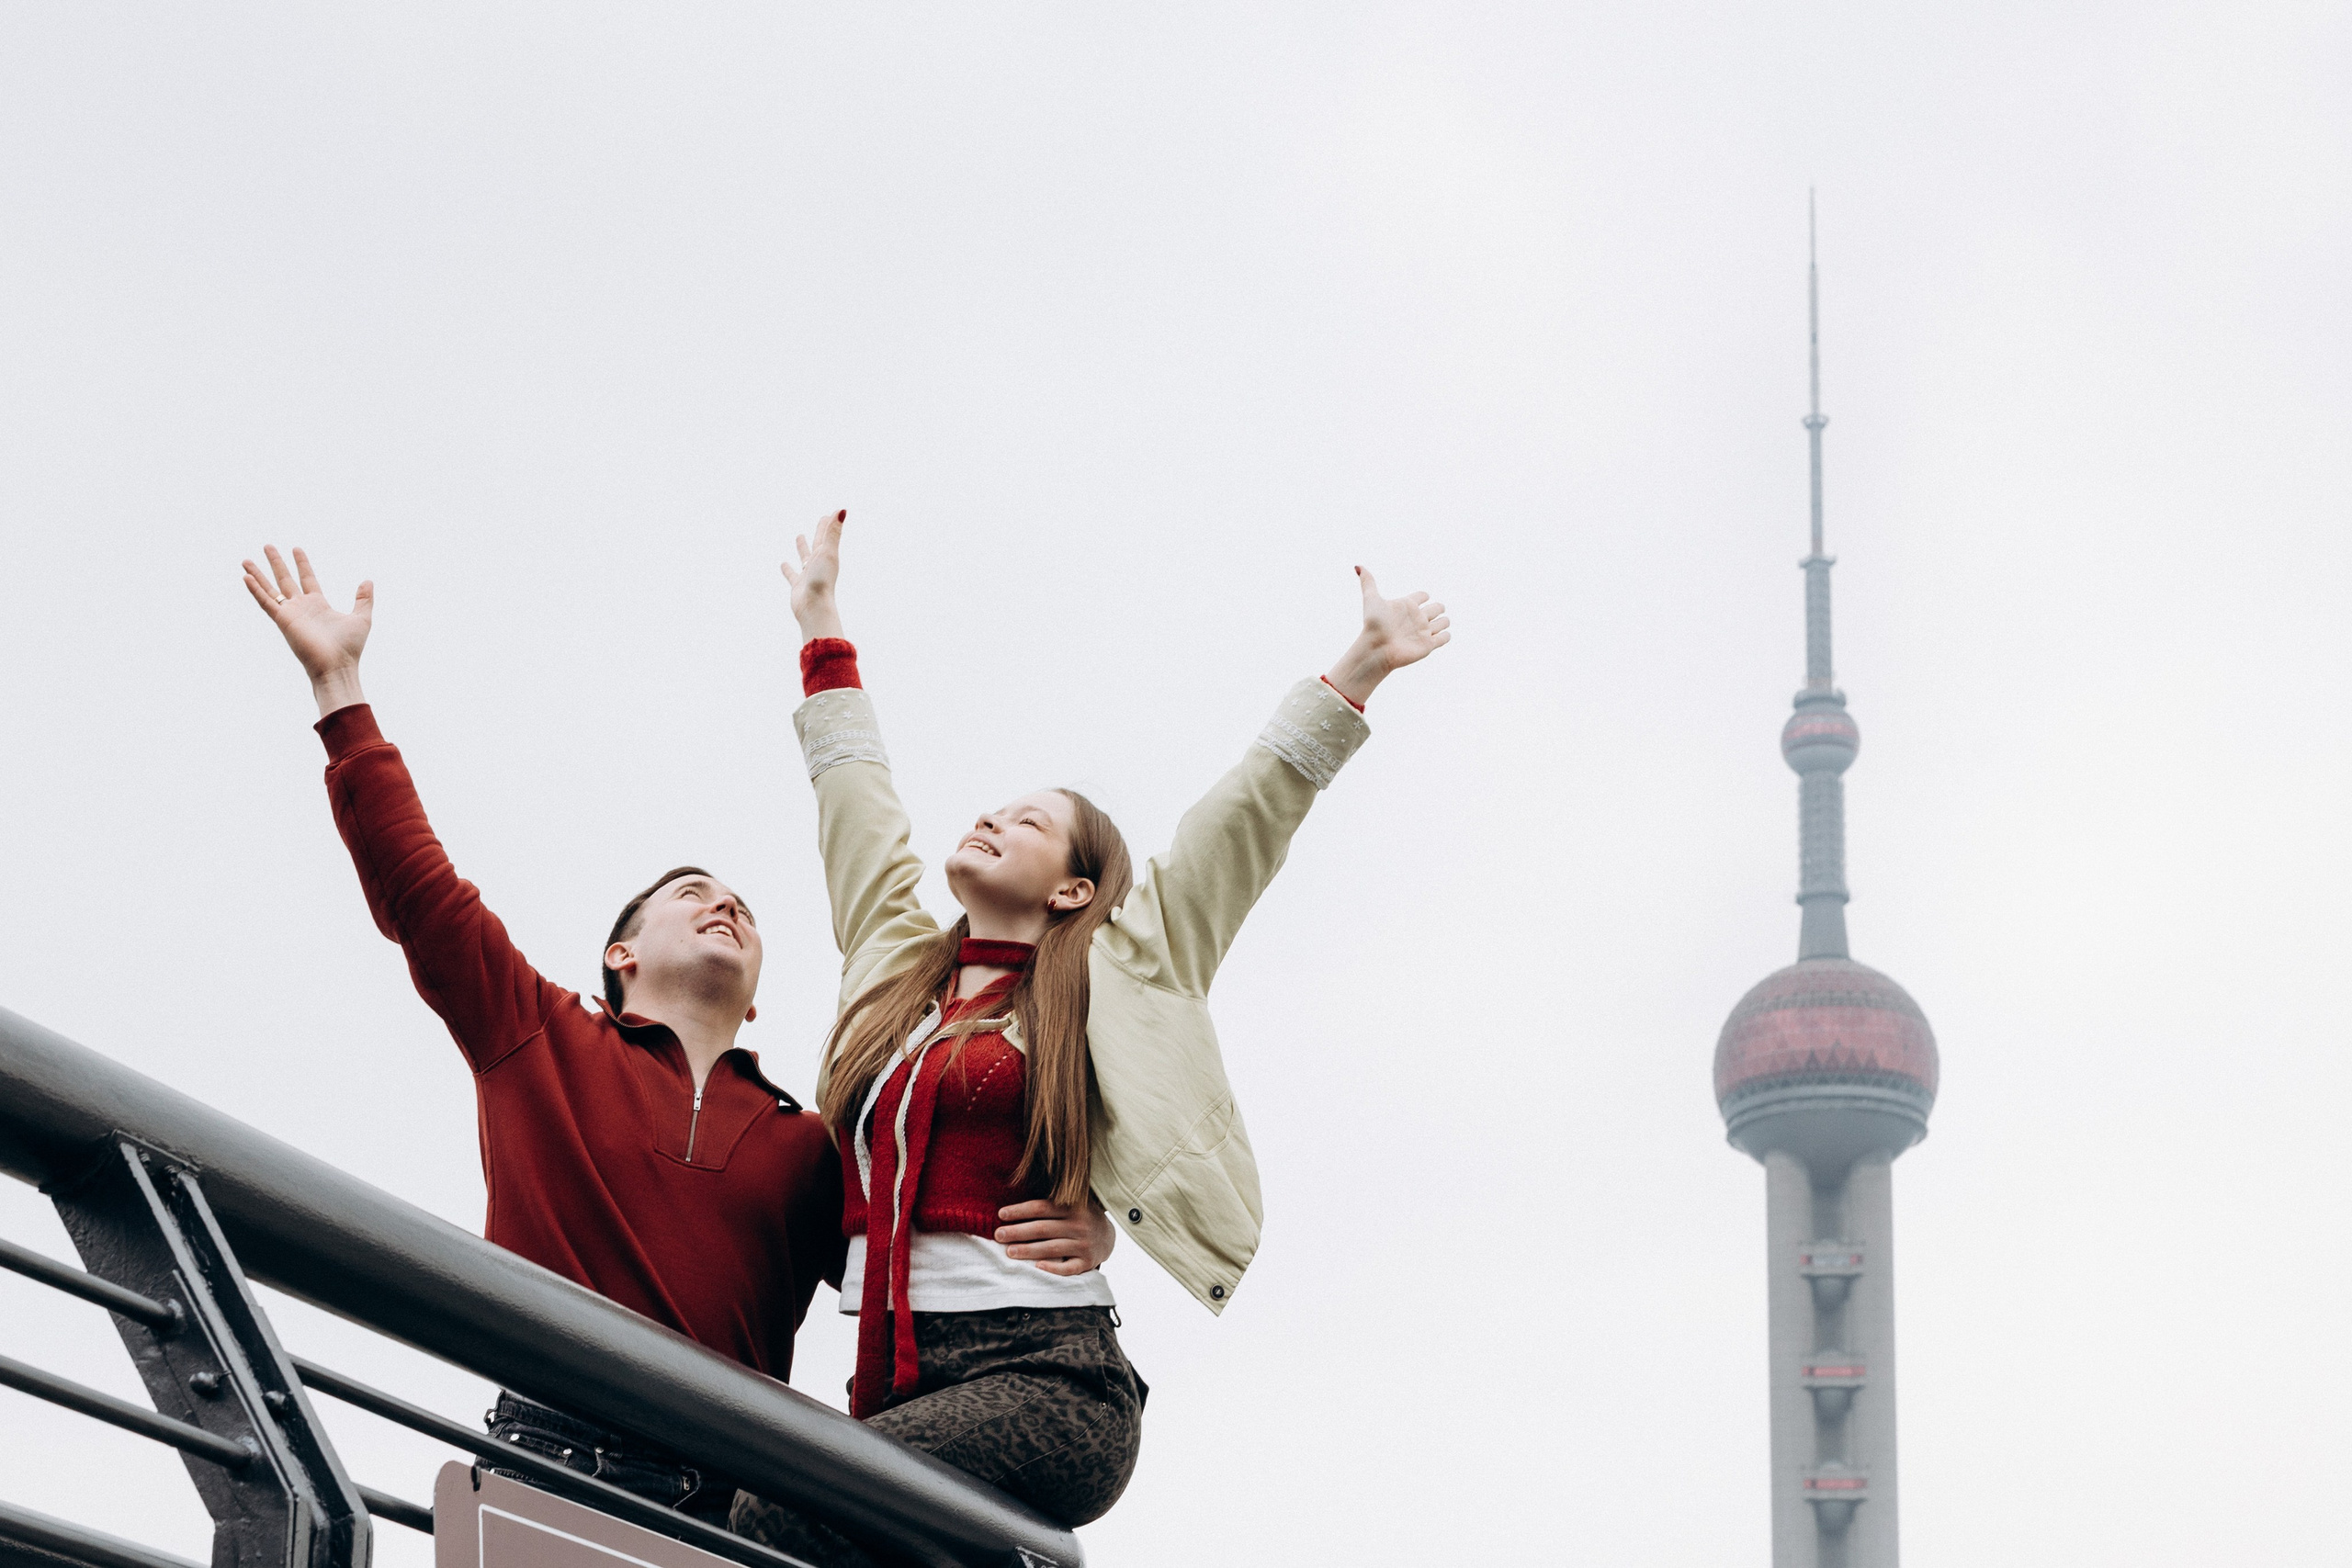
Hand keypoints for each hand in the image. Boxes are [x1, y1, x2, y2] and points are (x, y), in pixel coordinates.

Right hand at [242, 546, 372, 716]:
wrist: (337, 666)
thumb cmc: (349, 647)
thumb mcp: (361, 617)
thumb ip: (363, 599)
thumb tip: (368, 581)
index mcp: (319, 605)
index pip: (307, 579)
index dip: (302, 564)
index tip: (296, 549)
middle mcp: (302, 608)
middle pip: (285, 579)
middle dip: (276, 563)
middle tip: (267, 546)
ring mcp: (290, 614)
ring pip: (271, 589)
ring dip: (258, 574)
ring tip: (246, 560)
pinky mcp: (283, 621)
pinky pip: (266, 602)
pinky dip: (256, 590)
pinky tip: (246, 578)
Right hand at [782, 509, 846, 642]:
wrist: (814, 606)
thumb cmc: (823, 579)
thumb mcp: (828, 551)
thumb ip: (833, 532)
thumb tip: (842, 509)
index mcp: (827, 555)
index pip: (828, 535)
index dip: (829, 523)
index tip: (831, 513)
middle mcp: (819, 564)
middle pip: (819, 543)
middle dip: (820, 531)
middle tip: (822, 519)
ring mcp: (809, 574)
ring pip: (805, 557)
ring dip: (803, 547)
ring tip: (799, 536)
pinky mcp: (798, 585)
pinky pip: (792, 574)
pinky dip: (788, 568)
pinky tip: (783, 564)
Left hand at [995, 1196, 1116, 1277]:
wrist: (1107, 1235)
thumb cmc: (1078, 1216)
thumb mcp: (1070, 1203)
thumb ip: (1049, 1203)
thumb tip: (1013, 1206)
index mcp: (1073, 1207)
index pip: (1041, 1207)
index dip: (1020, 1211)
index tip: (1001, 1214)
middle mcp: (1079, 1225)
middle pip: (1043, 1228)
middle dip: (1018, 1232)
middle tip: (999, 1235)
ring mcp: (1084, 1244)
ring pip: (1052, 1248)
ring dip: (1028, 1250)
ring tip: (1009, 1252)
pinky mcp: (1087, 1262)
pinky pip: (1068, 1268)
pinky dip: (1053, 1268)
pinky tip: (1037, 1268)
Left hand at [1323, 566, 1450, 705]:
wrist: (1377, 648)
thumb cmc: (1373, 625)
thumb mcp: (1371, 599)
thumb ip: (1368, 582)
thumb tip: (1357, 566)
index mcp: (1407, 605)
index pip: (1422, 596)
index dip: (1424, 595)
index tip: (1422, 597)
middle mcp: (1416, 618)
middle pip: (1436, 608)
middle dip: (1438, 607)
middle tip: (1432, 611)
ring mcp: (1423, 632)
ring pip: (1443, 622)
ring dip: (1444, 621)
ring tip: (1437, 623)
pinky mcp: (1429, 645)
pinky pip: (1444, 638)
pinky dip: (1446, 635)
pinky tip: (1440, 633)